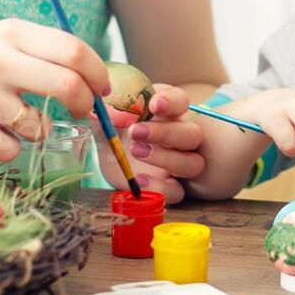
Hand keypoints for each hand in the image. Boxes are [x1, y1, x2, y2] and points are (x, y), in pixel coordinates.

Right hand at [0, 18, 109, 162]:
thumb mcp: (1, 45)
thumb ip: (46, 56)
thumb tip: (100, 84)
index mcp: (10, 33)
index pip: (74, 50)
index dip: (98, 74)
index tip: (103, 90)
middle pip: (69, 86)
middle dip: (84, 105)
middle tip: (81, 112)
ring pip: (42, 126)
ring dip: (38, 130)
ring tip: (12, 120)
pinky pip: (13, 151)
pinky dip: (9, 149)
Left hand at [103, 84, 205, 202]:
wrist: (112, 158)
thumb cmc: (117, 128)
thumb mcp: (110, 117)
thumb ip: (110, 111)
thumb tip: (102, 108)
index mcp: (167, 112)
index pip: (181, 102)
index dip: (172, 103)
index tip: (154, 105)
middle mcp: (180, 136)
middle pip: (192, 134)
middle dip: (165, 133)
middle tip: (135, 132)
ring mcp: (179, 163)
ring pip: (192, 163)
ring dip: (165, 158)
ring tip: (135, 151)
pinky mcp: (171, 187)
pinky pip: (177, 192)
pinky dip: (160, 187)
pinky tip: (139, 180)